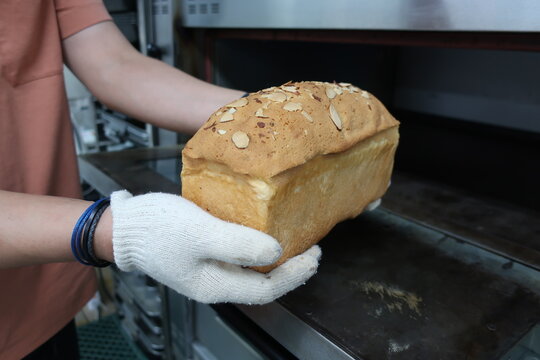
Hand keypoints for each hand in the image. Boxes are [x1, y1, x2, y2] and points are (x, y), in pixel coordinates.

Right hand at [110, 191, 320, 303]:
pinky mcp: (204, 253)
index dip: (294, 275)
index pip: (266, 289)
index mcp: (215, 285)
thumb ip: (238, 245)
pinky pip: (238, 255)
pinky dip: (257, 246)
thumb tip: (277, 253)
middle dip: (291, 269)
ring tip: (295, 240)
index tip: (314, 254)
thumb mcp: (201, 233)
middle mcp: (215, 282)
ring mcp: (209, 269)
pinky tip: (264, 231)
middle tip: (313, 248)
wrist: (123, 225)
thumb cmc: (158, 229)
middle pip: (262, 283)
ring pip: (252, 270)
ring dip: (276, 258)